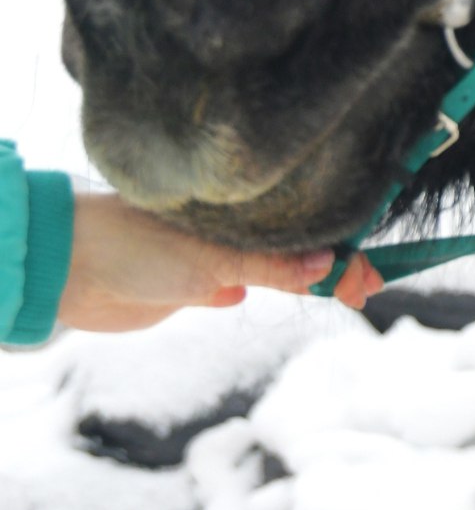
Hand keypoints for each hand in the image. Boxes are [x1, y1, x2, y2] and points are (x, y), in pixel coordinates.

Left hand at [57, 194, 382, 333]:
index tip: (369, 281)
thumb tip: (331, 265)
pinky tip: (253, 296)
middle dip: (334, 267)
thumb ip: (273, 266)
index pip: (309, 232)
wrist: (71, 271)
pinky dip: (252, 287)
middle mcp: (233, 231)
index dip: (344, 254)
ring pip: (273, 267)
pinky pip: (236, 282)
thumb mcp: (213, 259)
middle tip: (366, 291)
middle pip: (298, 248)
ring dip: (304, 280)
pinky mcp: (191, 282)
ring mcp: (212, 255)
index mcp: (243, 213)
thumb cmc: (139, 247)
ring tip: (338, 292)